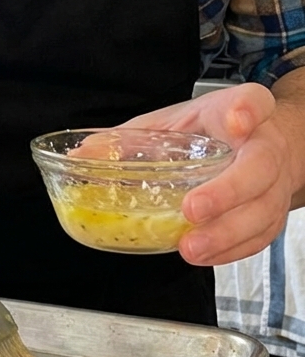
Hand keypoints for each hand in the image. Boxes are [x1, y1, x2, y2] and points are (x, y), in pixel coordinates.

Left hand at [120, 84, 289, 264]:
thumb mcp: (169, 122)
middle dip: (229, 190)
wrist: (256, 146)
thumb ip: (130, 137)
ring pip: (264, 208)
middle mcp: (264, 145)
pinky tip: (205, 255)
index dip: (248, 110)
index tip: (236, 120)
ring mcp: (274, 182)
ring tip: (191, 246)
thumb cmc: (207, 131)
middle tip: (192, 208)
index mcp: (236, 111)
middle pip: (261, 165)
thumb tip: (83, 155)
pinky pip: (261, 235)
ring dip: (227, 232)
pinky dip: (233, 249)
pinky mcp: (273, 213)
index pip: (253, 101)